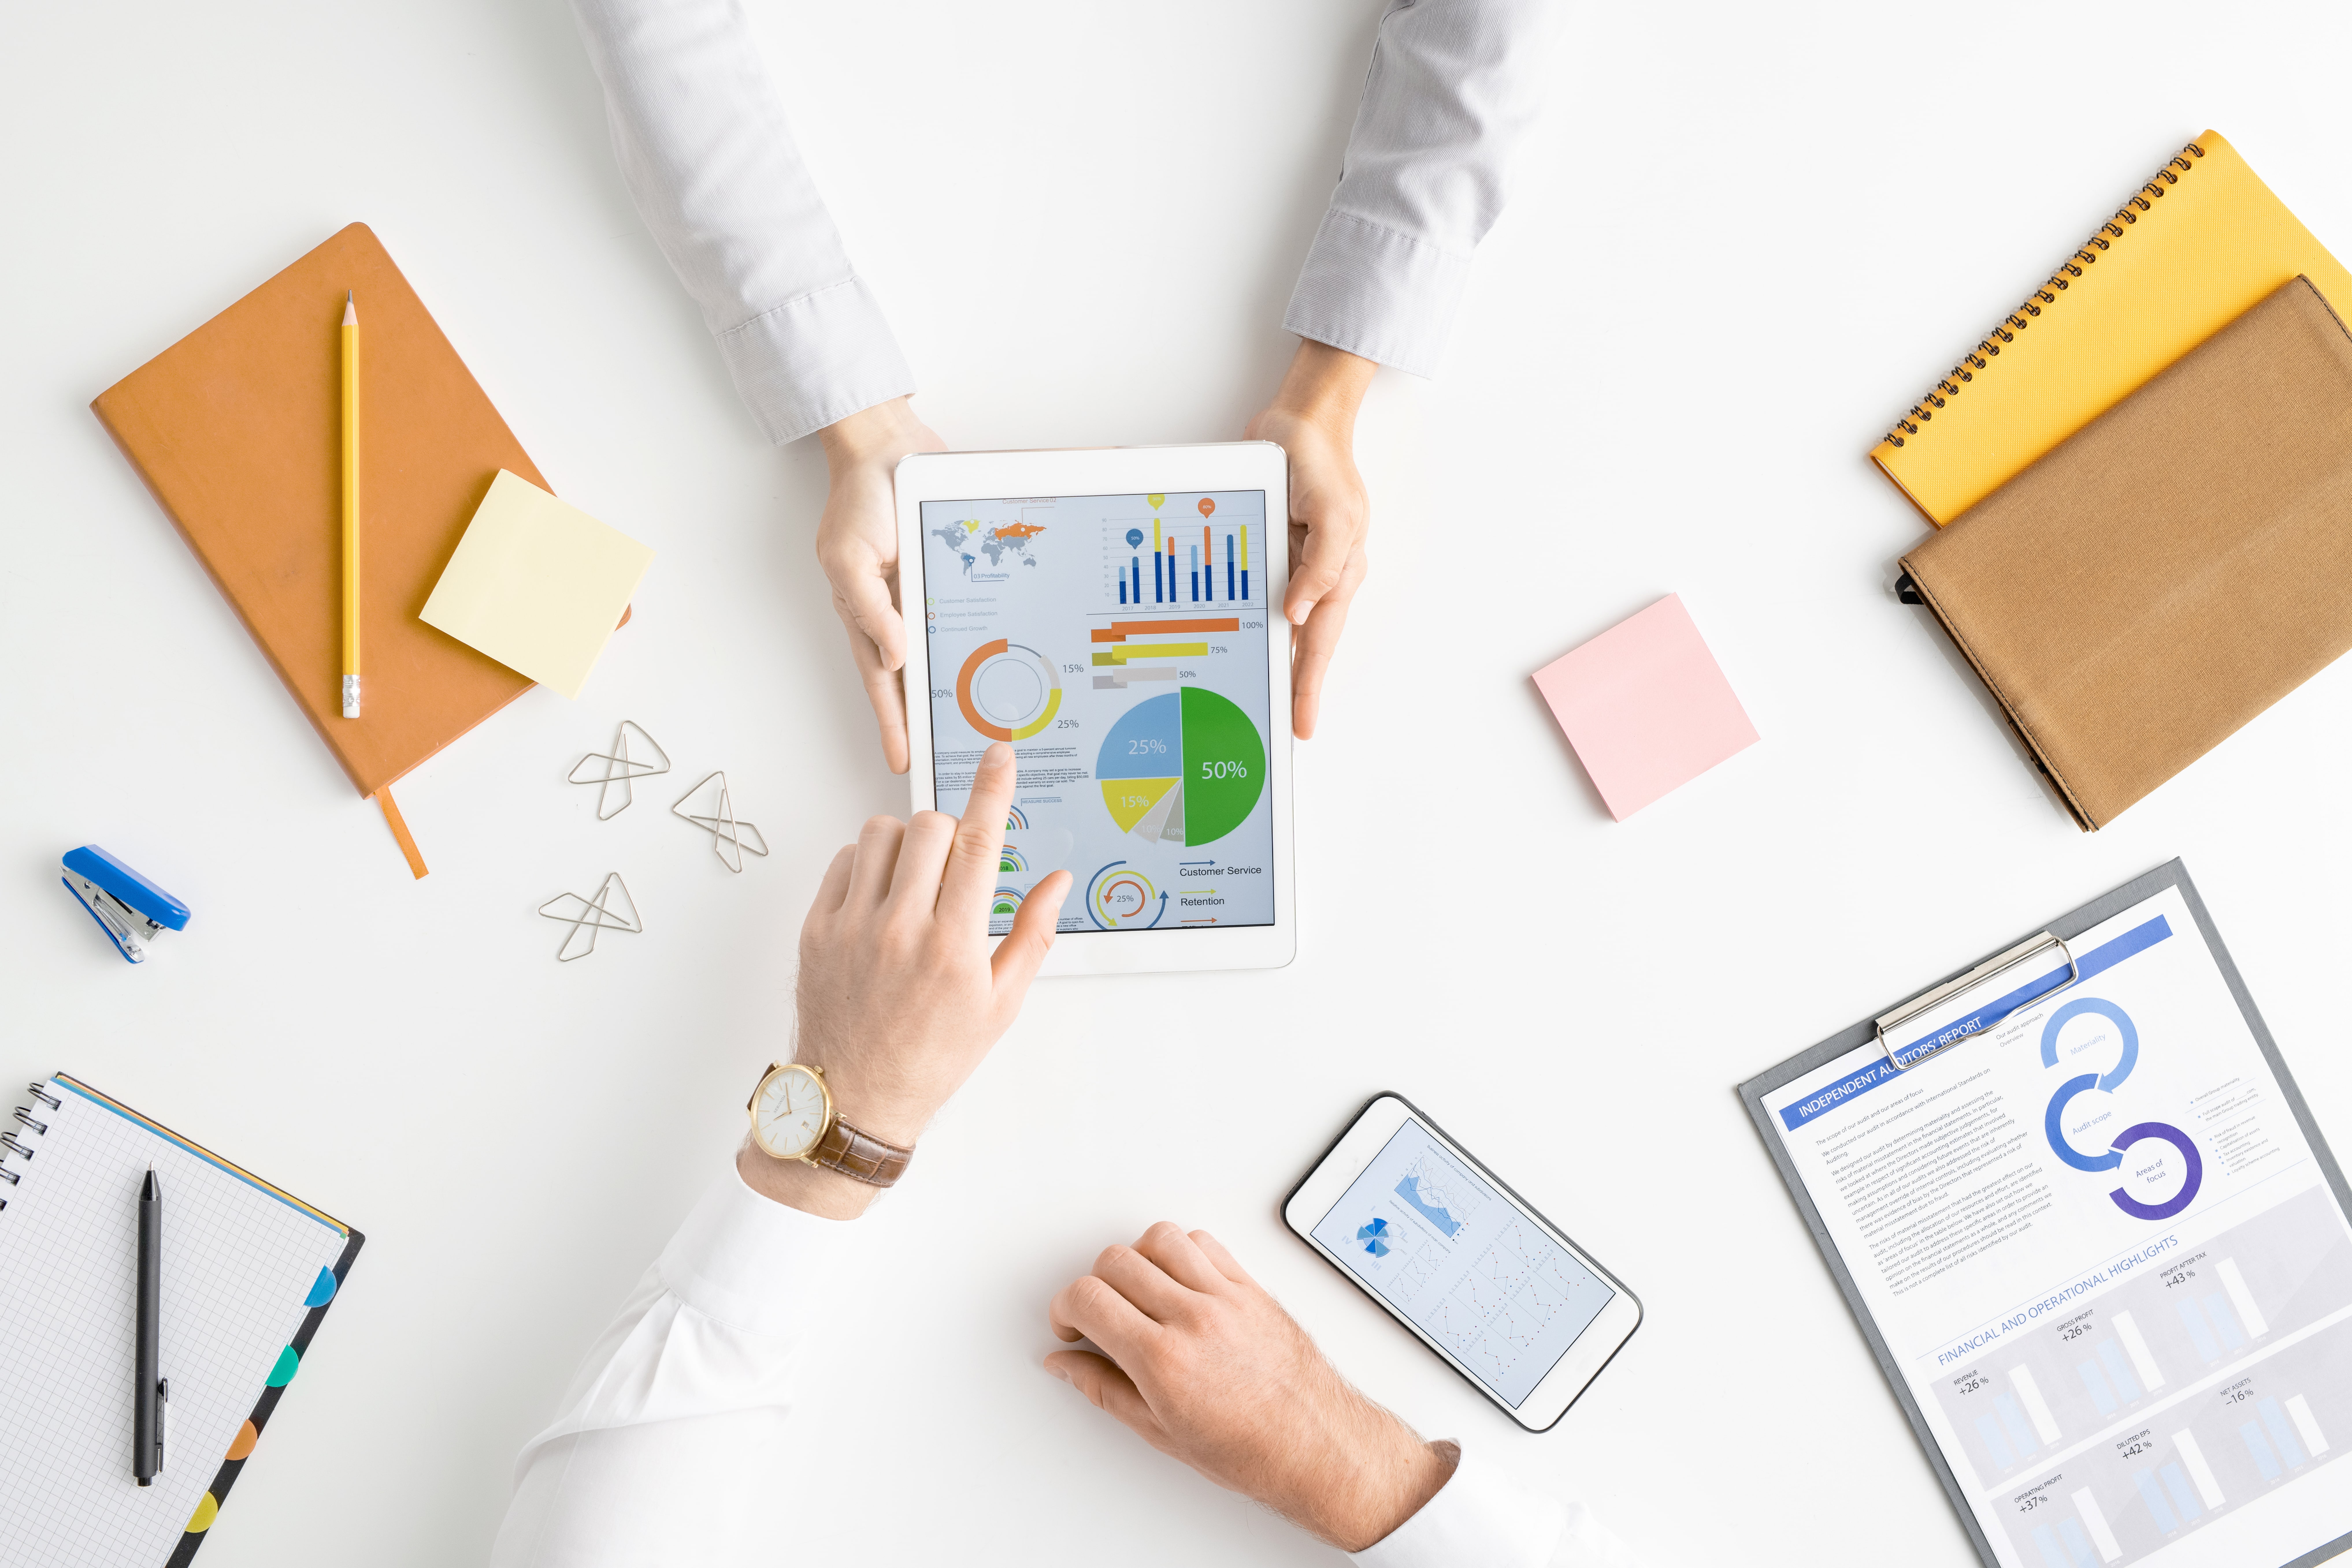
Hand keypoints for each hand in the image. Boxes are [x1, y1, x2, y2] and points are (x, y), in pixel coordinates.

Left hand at [739, 742, 1071, 1217]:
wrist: (855, 1100)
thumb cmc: (933, 1057)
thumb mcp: (1000, 1005)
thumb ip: (1032, 935)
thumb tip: (1057, 880)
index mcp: (955, 946)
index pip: (979, 842)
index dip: (993, 788)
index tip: (999, 753)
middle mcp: (902, 929)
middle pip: (930, 826)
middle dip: (951, 832)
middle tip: (955, 870)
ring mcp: (853, 927)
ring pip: (882, 833)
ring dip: (907, 843)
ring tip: (915, 884)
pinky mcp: (816, 930)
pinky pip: (844, 860)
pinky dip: (867, 864)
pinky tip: (881, 898)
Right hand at [816, 397, 946, 774]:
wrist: (887, 445)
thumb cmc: (862, 497)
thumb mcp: (851, 556)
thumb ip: (871, 608)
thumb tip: (894, 655)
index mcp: (867, 614)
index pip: (881, 682)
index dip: (892, 723)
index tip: (904, 761)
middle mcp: (896, 610)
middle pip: (912, 678)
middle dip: (926, 720)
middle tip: (947, 757)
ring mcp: (922, 594)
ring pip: (940, 652)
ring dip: (954, 685)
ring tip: (977, 724)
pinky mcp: (947, 574)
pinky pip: (962, 614)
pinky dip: (974, 638)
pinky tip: (997, 661)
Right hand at [1045, 1222, 1451, 1550]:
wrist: (1315, 1444)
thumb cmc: (1248, 1450)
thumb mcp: (1160, 1432)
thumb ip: (1104, 1389)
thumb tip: (1065, 1364)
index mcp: (1164, 1360)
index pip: (1089, 1297)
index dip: (1065, 1308)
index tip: (1070, 1325)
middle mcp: (1194, 1319)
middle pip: (1116, 1261)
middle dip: (1094, 1285)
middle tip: (1099, 1315)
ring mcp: (1226, 1297)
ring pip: (1159, 1238)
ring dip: (1137, 1260)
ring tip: (1139, 1293)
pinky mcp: (1251, 1287)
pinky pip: (1205, 1242)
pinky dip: (1181, 1251)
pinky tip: (1179, 1281)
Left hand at [1244, 340, 1375, 740]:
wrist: (1300, 422)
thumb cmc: (1323, 462)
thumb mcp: (1333, 512)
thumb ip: (1320, 564)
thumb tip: (1298, 612)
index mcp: (1338, 573)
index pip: (1321, 641)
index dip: (1310, 686)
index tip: (1302, 725)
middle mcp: (1317, 576)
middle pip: (1303, 645)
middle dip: (1294, 688)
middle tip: (1277, 728)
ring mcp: (1294, 565)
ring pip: (1281, 626)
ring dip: (1271, 661)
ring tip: (1255, 701)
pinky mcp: (1270, 550)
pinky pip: (1260, 594)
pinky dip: (1253, 621)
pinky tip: (1238, 644)